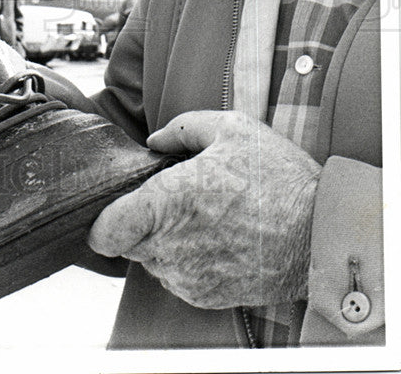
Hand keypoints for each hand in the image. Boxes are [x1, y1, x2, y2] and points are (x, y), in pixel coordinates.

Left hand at [87, 110, 321, 308]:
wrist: (322, 234)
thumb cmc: (279, 179)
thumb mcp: (231, 128)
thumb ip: (181, 128)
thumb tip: (153, 141)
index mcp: (169, 201)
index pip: (105, 229)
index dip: (102, 220)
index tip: (113, 208)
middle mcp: (171, 245)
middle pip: (126, 243)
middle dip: (139, 223)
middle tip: (172, 202)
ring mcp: (188, 276)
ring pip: (151, 261)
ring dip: (164, 242)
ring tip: (202, 218)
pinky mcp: (206, 296)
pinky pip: (177, 278)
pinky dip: (186, 261)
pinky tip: (216, 239)